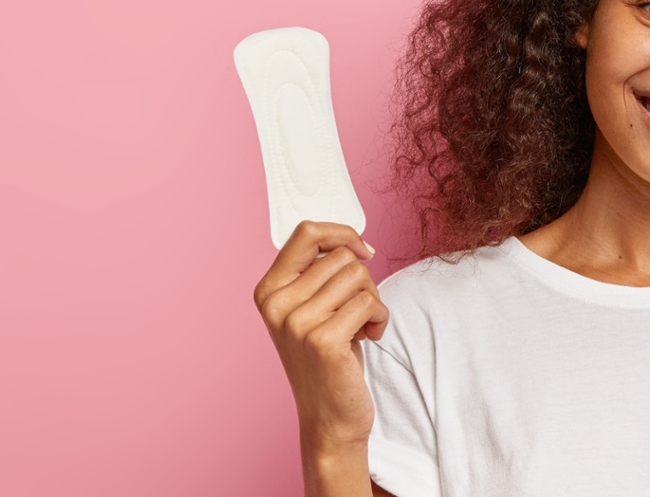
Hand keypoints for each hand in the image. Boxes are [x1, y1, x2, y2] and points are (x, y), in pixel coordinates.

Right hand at [253, 220, 387, 446]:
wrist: (330, 416)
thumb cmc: (328, 358)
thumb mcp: (312, 309)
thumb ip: (319, 275)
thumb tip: (351, 241)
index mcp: (269, 290)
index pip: (307, 233)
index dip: (343, 233)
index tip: (363, 251)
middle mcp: (277, 303)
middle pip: (342, 257)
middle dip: (363, 281)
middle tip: (357, 312)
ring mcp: (297, 322)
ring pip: (359, 276)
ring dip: (372, 301)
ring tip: (361, 326)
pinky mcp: (322, 339)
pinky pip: (369, 302)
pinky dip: (380, 318)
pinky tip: (369, 338)